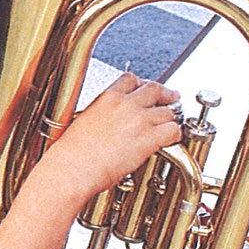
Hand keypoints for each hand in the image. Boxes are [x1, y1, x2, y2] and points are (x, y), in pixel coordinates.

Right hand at [49, 74, 181, 201]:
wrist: (73, 168)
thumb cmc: (72, 153)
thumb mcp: (84, 121)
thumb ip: (103, 114)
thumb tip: (111, 121)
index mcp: (107, 97)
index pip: (131, 79)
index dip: (142, 84)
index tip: (145, 89)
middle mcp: (125, 104)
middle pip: (155, 89)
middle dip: (165, 94)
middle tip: (171, 97)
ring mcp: (139, 120)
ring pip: (168, 110)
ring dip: (170, 118)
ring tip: (170, 124)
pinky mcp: (149, 138)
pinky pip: (173, 130)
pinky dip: (175, 134)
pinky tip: (172, 139)